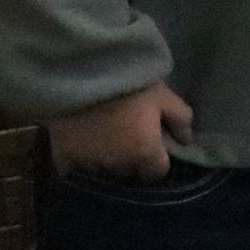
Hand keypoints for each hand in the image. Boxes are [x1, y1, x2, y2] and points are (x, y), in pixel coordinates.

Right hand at [45, 84, 193, 180]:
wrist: (84, 76)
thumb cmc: (131, 86)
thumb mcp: (165, 97)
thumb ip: (181, 121)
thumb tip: (185, 140)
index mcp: (144, 153)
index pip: (156, 173)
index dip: (157, 161)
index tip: (153, 147)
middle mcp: (117, 166)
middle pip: (129, 173)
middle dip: (132, 161)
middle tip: (129, 139)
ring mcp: (88, 165)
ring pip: (103, 172)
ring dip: (107, 161)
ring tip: (106, 138)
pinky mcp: (63, 160)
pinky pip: (75, 170)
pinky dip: (79, 162)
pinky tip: (82, 145)